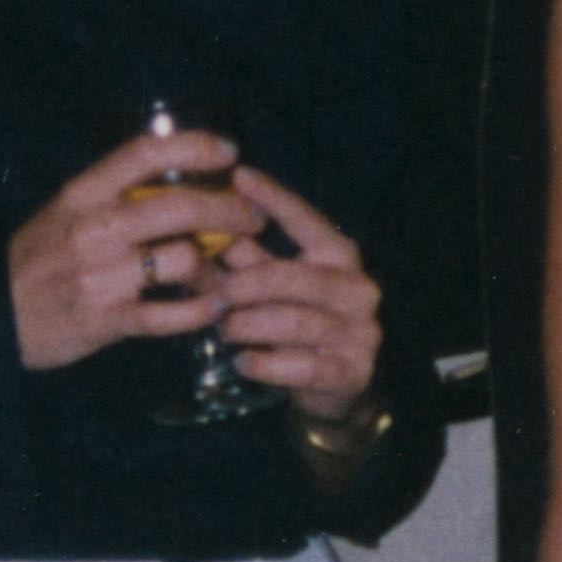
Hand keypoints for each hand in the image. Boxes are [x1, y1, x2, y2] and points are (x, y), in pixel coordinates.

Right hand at [9, 124, 239, 371]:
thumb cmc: (36, 262)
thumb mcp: (62, 214)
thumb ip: (111, 197)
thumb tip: (174, 176)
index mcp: (82, 194)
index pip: (146, 153)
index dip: (196, 146)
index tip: (229, 152)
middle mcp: (93, 228)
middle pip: (179, 206)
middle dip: (228, 209)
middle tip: (251, 218)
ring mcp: (100, 275)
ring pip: (183, 259)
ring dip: (216, 267)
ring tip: (224, 274)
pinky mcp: (106, 320)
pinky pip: (171, 315)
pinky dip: (201, 310)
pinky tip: (213, 307)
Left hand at [209, 162, 384, 426]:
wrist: (338, 385)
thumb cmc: (299, 323)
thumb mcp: (276, 285)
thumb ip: (246, 259)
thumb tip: (201, 228)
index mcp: (339, 256)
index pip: (305, 220)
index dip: (273, 198)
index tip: (238, 176)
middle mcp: (358, 288)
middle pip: (290, 278)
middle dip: (244, 285)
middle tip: (216, 294)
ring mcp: (360, 332)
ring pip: (292, 322)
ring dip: (248, 325)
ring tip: (225, 329)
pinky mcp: (352, 372)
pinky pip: (300, 367)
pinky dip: (263, 363)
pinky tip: (243, 361)